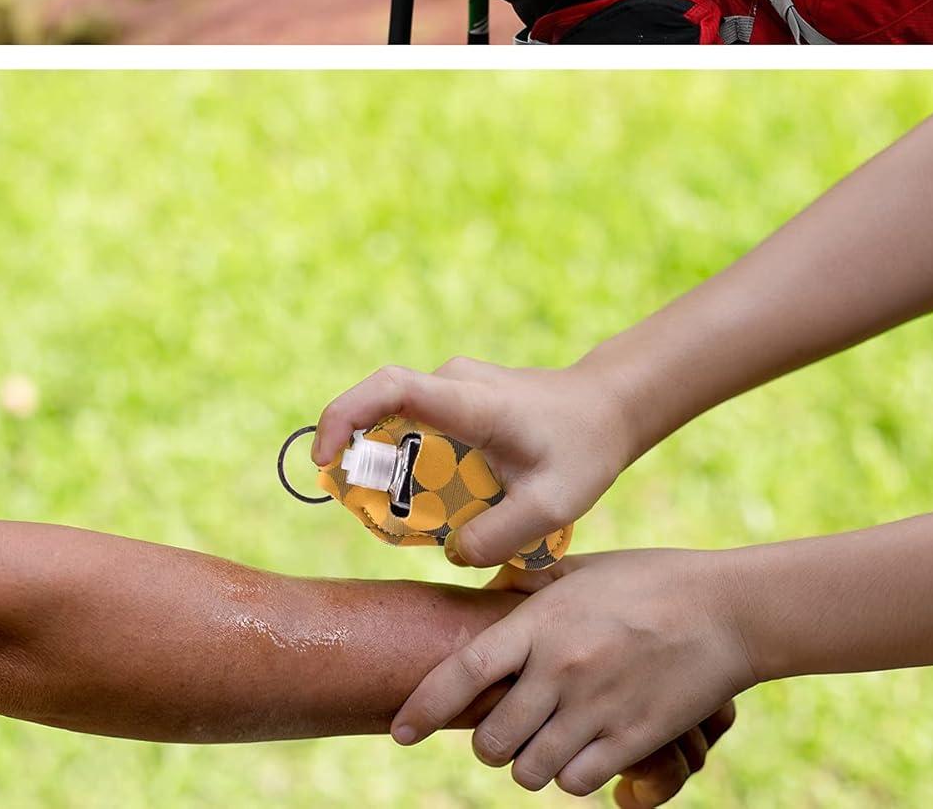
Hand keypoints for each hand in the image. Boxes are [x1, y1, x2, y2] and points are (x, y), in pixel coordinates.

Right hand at [311, 356, 631, 566]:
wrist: (607, 406)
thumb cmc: (584, 449)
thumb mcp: (554, 505)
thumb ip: (501, 535)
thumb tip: (451, 552)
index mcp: (472, 401)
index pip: (393, 388)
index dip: (346, 414)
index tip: (325, 456)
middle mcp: (453, 381)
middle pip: (382, 408)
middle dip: (361, 458)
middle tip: (370, 513)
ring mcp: (453, 384)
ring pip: (399, 420)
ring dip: (391, 465)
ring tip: (417, 514)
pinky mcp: (455, 396)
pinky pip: (416, 425)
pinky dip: (411, 461)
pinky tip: (440, 498)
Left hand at [392, 551, 754, 800]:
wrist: (725, 610)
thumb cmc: (649, 579)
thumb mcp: (579, 570)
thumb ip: (530, 589)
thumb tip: (488, 596)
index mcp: (541, 623)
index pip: (464, 671)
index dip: (423, 706)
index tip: (400, 731)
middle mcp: (560, 670)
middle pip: (490, 740)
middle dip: (489, 742)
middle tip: (506, 727)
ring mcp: (596, 709)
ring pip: (529, 771)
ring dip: (530, 763)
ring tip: (545, 740)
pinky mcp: (632, 740)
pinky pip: (577, 782)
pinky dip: (572, 776)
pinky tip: (582, 752)